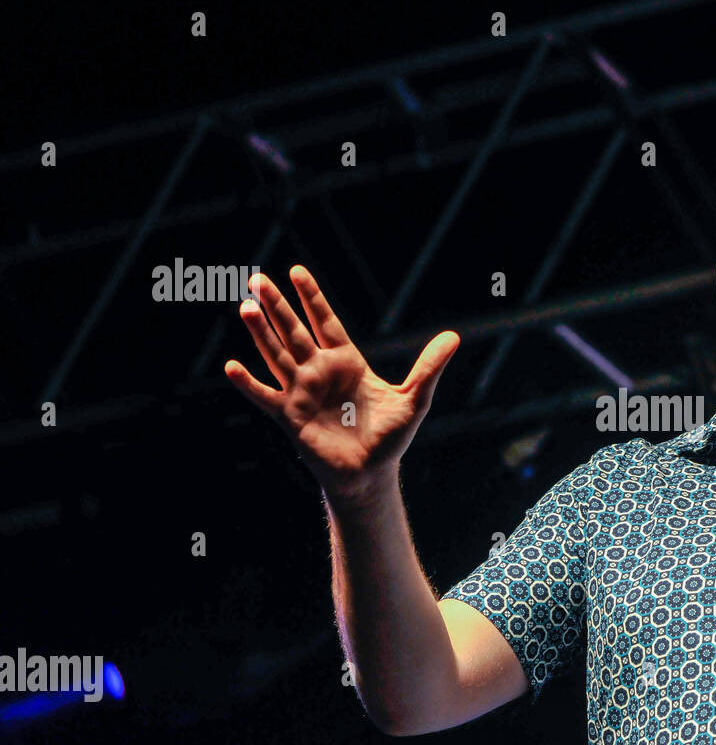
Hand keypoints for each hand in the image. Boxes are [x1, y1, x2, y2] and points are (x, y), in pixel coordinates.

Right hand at [223, 265, 458, 501]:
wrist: (370, 474)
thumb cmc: (390, 437)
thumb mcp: (415, 399)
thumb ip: (429, 367)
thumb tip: (454, 336)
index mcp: (347, 362)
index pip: (325, 321)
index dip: (311, 297)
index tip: (296, 271)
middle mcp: (319, 371)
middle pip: (294, 331)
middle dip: (277, 306)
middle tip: (257, 278)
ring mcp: (302, 392)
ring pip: (277, 355)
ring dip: (261, 333)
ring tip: (246, 307)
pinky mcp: (290, 416)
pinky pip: (265, 396)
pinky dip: (248, 383)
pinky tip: (232, 366)